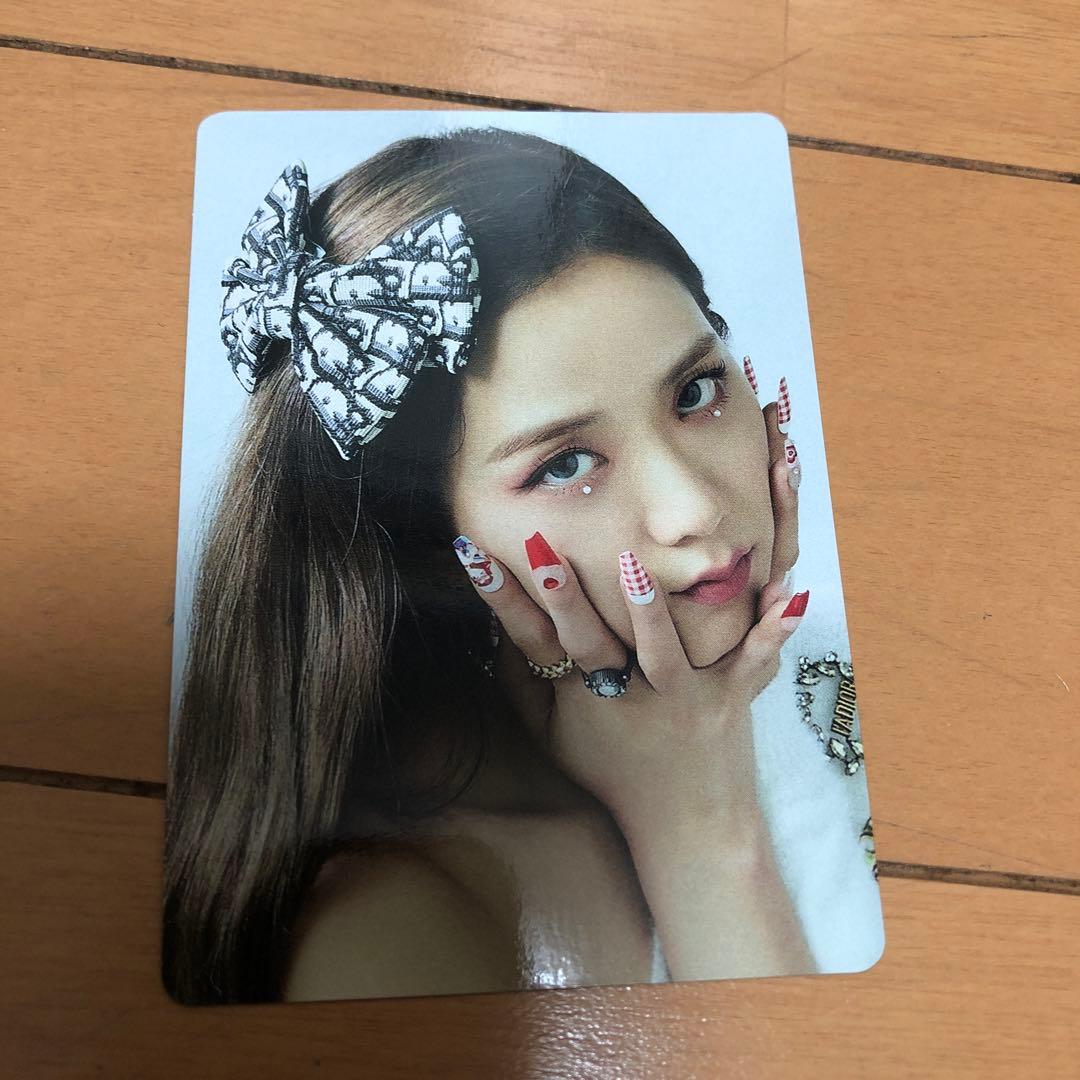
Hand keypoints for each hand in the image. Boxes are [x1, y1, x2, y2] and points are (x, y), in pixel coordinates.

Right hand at [451, 389, 806, 825]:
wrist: (686, 826)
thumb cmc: (613, 773)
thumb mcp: (553, 737)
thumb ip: (524, 683)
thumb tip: (499, 624)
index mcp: (581, 698)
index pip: (532, 639)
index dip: (501, 596)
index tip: (473, 553)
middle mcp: (626, 697)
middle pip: (587, 639)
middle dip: (562, 594)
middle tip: (538, 549)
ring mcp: (681, 699)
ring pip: (662, 651)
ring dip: (648, 610)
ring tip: (631, 564)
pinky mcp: (730, 700)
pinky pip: (754, 664)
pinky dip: (773, 633)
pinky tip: (790, 596)